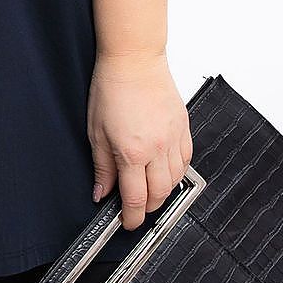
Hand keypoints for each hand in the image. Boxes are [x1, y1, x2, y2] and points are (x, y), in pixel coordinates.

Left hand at [87, 53, 192, 230]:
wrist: (135, 59)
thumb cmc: (112, 87)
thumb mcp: (95, 131)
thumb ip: (101, 166)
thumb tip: (101, 192)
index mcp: (132, 152)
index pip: (135, 199)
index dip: (131, 217)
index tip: (126, 223)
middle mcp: (158, 149)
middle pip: (159, 194)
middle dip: (146, 207)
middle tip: (134, 208)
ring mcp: (174, 138)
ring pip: (176, 181)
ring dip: (162, 191)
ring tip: (148, 190)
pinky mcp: (184, 128)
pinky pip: (186, 160)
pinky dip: (177, 172)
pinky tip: (165, 170)